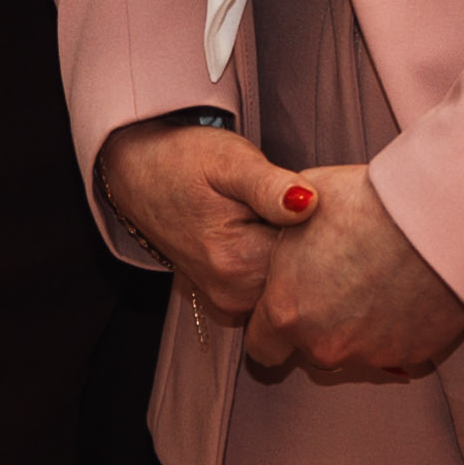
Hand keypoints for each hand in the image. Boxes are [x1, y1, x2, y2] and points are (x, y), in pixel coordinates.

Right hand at [95, 115, 303, 321]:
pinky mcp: (230, 299)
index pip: (314, 256)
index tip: (308, 195)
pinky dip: (279, 259)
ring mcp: (230, 303)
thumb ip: (270, 186)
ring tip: (277, 212)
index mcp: (237, 265)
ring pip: (292, 281)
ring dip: (296, 250)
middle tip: (292, 200)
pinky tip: (267, 230)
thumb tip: (307, 204)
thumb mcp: (230, 162)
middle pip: (305, 275)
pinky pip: (274, 284)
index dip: (323, 223)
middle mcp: (234, 296)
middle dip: (312, 239)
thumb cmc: (186, 161)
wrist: (140, 174)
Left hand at [243, 163, 463, 382]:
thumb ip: (283, 243)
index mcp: (287, 312)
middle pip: (311, 349)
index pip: (260, 348)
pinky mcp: (412, 355)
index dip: (273, 328)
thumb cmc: (367, 202)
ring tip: (383, 278)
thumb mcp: (304, 209)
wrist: (439, 215)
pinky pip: (396, 346)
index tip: (292, 305)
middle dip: (321, 324)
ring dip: (361, 324)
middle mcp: (323, 344)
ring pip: (355, 350)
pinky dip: (399, 325)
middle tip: (346, 280)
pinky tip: (411, 288)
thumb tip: (281, 243)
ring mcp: (369, 355)